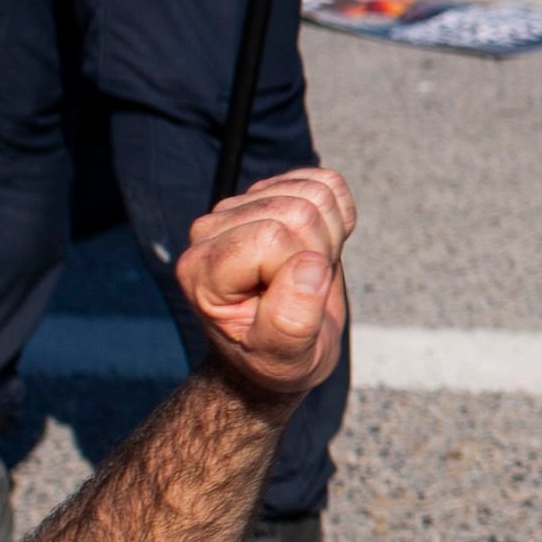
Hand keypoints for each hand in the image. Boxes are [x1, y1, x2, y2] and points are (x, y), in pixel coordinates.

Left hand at [174, 167, 356, 405]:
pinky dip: (338, 215)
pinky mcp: (268, 193)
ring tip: (308, 271)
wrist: (280, 350)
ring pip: (314, 192)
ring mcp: (239, 207)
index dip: (300, 271)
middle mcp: (211, 230)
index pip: (272, 237)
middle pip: (297, 210)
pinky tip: (319, 246)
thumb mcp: (285, 359)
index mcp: (203, 270)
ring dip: (329, 235)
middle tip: (304, 289)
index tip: (291, 304)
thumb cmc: (276, 358)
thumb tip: (310, 265)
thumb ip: (290, 321)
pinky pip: (325, 182)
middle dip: (319, 252)